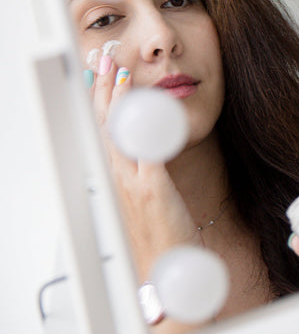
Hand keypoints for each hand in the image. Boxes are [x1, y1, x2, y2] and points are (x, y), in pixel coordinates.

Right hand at [89, 53, 197, 279]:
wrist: (164, 274)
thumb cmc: (161, 237)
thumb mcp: (149, 197)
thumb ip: (145, 169)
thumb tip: (147, 144)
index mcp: (116, 178)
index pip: (103, 129)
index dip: (100, 98)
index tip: (101, 72)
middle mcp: (118, 178)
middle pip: (105, 123)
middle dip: (103, 87)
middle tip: (104, 58)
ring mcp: (132, 183)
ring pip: (119, 131)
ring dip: (119, 98)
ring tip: (121, 70)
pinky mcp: (152, 190)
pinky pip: (146, 151)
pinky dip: (145, 126)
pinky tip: (149, 107)